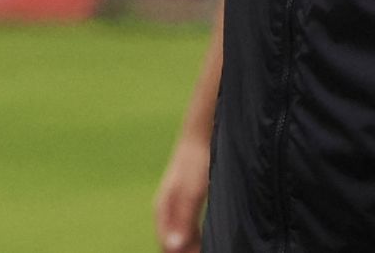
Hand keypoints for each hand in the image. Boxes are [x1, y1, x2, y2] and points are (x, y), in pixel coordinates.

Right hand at [153, 129, 209, 252]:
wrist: (201, 134)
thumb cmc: (196, 162)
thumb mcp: (191, 192)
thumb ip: (183, 219)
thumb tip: (173, 247)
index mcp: (163, 210)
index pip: (167, 246)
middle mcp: (166, 210)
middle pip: (172, 243)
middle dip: (187, 251)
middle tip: (206, 250)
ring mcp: (176, 205)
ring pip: (181, 236)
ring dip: (192, 245)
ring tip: (210, 247)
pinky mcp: (187, 200)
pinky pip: (189, 228)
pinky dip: (197, 237)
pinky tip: (211, 238)